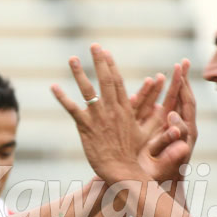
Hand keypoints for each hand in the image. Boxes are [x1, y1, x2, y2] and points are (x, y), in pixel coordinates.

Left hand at [52, 44, 148, 183]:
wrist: (122, 170)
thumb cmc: (135, 155)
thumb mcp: (147, 134)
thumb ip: (152, 119)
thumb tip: (162, 109)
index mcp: (125, 109)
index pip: (118, 82)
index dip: (111, 66)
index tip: (106, 53)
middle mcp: (112, 109)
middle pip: (105, 80)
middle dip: (99, 61)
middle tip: (94, 45)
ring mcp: (98, 117)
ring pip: (88, 90)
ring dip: (80, 73)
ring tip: (73, 58)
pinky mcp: (86, 127)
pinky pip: (72, 109)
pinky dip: (63, 97)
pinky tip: (54, 87)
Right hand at [135, 60, 196, 182]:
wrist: (153, 192)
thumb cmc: (159, 180)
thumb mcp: (165, 163)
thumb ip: (171, 143)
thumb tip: (174, 119)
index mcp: (183, 134)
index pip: (186, 105)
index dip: (184, 86)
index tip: (181, 69)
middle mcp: (176, 131)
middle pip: (181, 101)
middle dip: (180, 81)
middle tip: (182, 62)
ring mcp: (165, 133)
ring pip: (167, 106)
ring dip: (166, 89)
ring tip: (163, 73)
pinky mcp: (153, 136)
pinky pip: (153, 115)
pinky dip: (150, 102)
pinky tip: (146, 91)